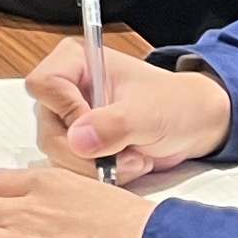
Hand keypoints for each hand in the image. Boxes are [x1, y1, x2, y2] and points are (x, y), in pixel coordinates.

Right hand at [25, 39, 233, 181]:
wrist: (193, 125)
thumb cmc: (175, 105)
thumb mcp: (149, 112)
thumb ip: (113, 124)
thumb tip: (77, 141)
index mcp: (76, 62)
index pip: (44, 85)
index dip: (67, 110)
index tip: (98, 126)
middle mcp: (65, 90)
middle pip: (48, 128)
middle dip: (87, 152)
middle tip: (126, 157)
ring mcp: (69, 120)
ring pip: (57, 153)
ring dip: (96, 167)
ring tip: (134, 160)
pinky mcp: (77, 145)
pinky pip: (71, 169)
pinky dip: (99, 175)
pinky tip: (127, 167)